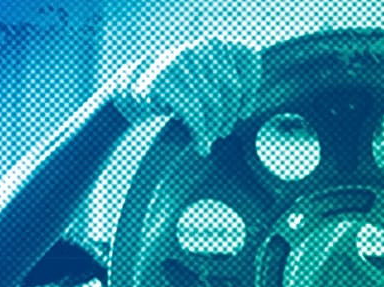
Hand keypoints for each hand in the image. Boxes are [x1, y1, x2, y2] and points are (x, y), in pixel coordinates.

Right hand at [109, 38, 261, 155]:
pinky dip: (201, 135)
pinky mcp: (163, 82)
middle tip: (222, 132)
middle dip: (229, 116)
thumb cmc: (178, 90)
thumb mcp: (205, 78)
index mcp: (214, 43)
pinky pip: (194, 114)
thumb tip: (250, 105)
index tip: (244, 113)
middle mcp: (198, 48)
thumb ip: (227, 80)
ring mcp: (179, 62)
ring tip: (209, 139)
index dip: (251, 90)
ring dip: (214, 128)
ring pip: (213, 104)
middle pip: (231, 89)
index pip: (247, 57)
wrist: (132, 91)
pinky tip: (201, 145)